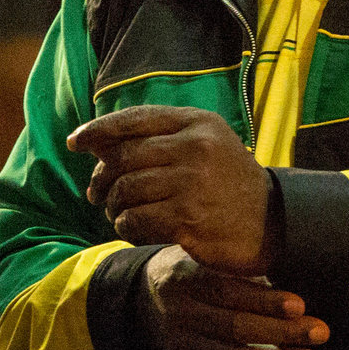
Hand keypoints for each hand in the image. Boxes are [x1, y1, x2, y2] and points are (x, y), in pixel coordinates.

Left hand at [68, 105, 273, 273]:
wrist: (273, 222)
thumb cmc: (228, 182)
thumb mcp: (206, 143)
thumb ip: (161, 138)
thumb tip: (99, 144)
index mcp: (197, 122)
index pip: (135, 119)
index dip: (99, 130)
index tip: (75, 142)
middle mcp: (195, 147)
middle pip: (124, 157)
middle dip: (101, 177)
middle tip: (96, 193)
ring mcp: (192, 184)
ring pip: (126, 190)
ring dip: (113, 206)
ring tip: (117, 213)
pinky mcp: (188, 220)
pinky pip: (136, 220)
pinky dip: (125, 227)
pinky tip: (131, 230)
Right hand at [138, 245, 328, 349]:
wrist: (148, 300)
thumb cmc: (194, 270)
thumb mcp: (207, 256)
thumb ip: (239, 265)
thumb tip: (294, 274)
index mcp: (186, 280)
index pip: (228, 293)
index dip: (265, 301)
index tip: (300, 305)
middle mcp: (181, 315)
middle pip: (236, 330)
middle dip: (284, 334)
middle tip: (322, 333)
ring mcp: (184, 348)